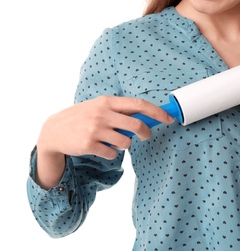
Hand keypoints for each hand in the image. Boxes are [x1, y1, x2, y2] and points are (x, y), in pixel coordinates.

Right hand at [35, 96, 173, 188]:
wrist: (54, 131)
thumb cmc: (82, 117)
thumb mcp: (99, 107)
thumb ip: (120, 111)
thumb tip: (147, 118)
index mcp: (107, 101)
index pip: (139, 104)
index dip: (157, 112)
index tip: (169, 118)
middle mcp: (103, 113)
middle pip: (137, 125)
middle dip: (146, 132)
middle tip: (145, 136)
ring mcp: (95, 129)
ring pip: (126, 142)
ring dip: (125, 144)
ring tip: (113, 141)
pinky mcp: (90, 144)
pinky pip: (113, 153)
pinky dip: (112, 153)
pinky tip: (101, 148)